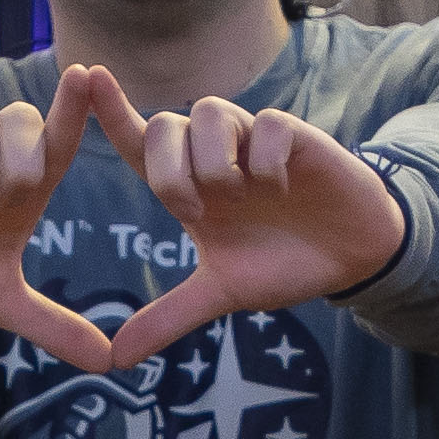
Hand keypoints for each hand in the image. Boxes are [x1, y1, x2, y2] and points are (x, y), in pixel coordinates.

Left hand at [54, 65, 407, 371]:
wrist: (350, 255)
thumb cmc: (282, 263)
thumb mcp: (221, 293)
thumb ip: (169, 318)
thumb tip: (115, 360)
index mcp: (189, 185)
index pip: (140, 144)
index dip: (111, 112)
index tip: (87, 78)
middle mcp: (214, 155)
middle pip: (164, 127)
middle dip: (169, 171)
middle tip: (196, 212)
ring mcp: (253, 141)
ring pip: (210, 113)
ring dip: (214, 161)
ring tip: (240, 196)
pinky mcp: (295, 135)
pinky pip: (266, 125)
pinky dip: (264, 158)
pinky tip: (280, 186)